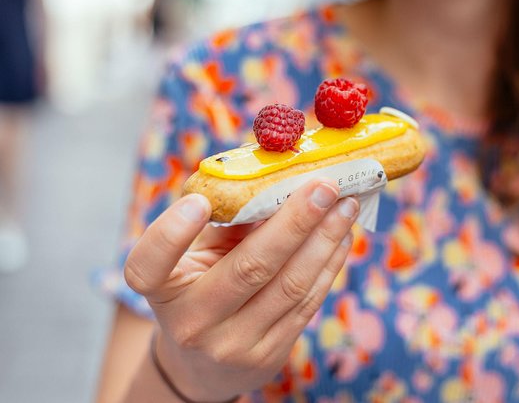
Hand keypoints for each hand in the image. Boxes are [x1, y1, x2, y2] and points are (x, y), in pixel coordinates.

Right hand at [124, 179, 357, 400]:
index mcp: (163, 291)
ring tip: (345, 206)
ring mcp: (234, 346)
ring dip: (325, 240)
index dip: (171, 234)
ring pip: (291, 286)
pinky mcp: (269, 356)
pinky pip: (307, 303)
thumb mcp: (196, 258)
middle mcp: (193, 323)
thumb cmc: (199, 290)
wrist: (203, 365)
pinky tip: (341, 236)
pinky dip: (328, 264)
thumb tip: (279, 179)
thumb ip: (227, 224)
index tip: (199, 202)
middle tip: (325, 186)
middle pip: (250, 268)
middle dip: (295, 222)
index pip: (148, 267)